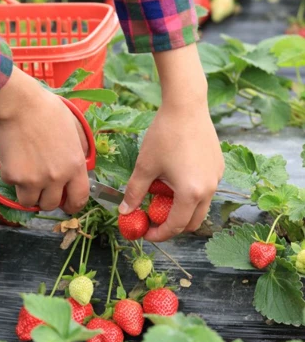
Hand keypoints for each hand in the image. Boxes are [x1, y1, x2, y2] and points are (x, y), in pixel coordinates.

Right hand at [0, 67, 89, 213]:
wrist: (19, 104)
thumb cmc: (46, 110)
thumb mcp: (73, 128)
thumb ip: (78, 150)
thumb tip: (79, 164)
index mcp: (74, 165)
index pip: (79, 198)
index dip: (72, 205)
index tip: (66, 205)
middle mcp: (56, 177)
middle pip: (50, 205)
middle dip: (45, 199)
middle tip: (39, 189)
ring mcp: (34, 179)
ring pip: (29, 202)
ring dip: (27, 193)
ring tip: (24, 176)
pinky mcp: (13, 176)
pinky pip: (12, 186)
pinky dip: (11, 176)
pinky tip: (12, 158)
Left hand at [118, 45, 223, 241]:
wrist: (186, 107)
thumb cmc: (163, 136)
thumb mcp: (144, 166)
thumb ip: (134, 192)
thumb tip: (124, 211)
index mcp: (191, 193)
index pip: (175, 226)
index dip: (159, 234)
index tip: (145, 232)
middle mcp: (209, 189)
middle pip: (192, 222)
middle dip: (171, 226)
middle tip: (152, 221)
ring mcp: (216, 178)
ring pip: (200, 206)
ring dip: (181, 210)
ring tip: (160, 200)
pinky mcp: (218, 167)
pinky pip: (205, 189)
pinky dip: (190, 195)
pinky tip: (173, 181)